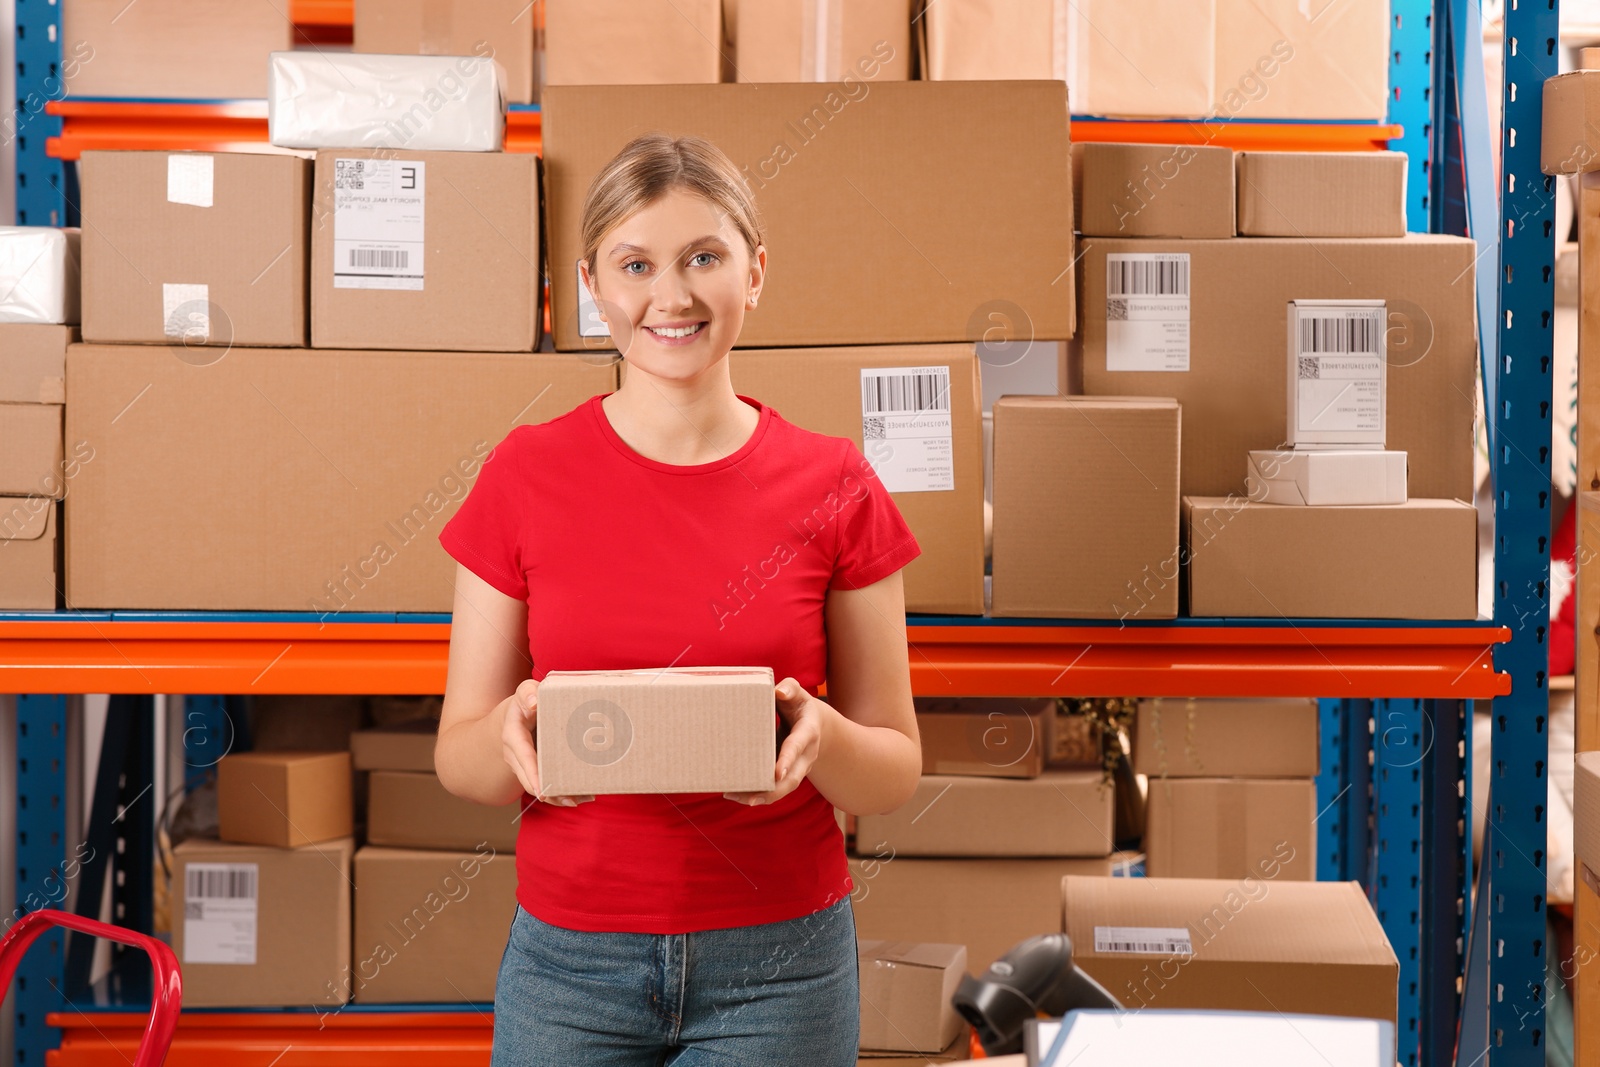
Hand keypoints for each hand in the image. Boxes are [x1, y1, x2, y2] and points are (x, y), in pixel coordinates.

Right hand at [501, 679, 593, 807]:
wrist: (515, 715)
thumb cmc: (526, 701)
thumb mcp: (524, 691)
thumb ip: (528, 693)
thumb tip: (535, 702)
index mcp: (513, 736)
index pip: (523, 757)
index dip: (533, 774)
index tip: (542, 791)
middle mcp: (516, 755)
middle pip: (531, 780)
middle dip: (550, 793)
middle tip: (572, 800)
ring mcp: (525, 766)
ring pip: (539, 787)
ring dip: (559, 797)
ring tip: (583, 799)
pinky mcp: (536, 770)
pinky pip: (546, 785)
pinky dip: (562, 793)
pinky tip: (582, 795)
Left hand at [724, 677, 825, 806]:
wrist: (816, 725)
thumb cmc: (799, 705)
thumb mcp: (798, 693)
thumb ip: (790, 688)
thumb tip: (778, 692)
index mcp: (808, 733)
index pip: (797, 747)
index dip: (788, 760)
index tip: (777, 773)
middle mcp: (805, 756)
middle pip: (792, 779)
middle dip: (773, 791)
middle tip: (750, 798)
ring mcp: (797, 769)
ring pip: (782, 789)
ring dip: (760, 796)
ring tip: (735, 796)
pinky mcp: (786, 775)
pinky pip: (774, 788)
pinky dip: (757, 793)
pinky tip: (735, 794)